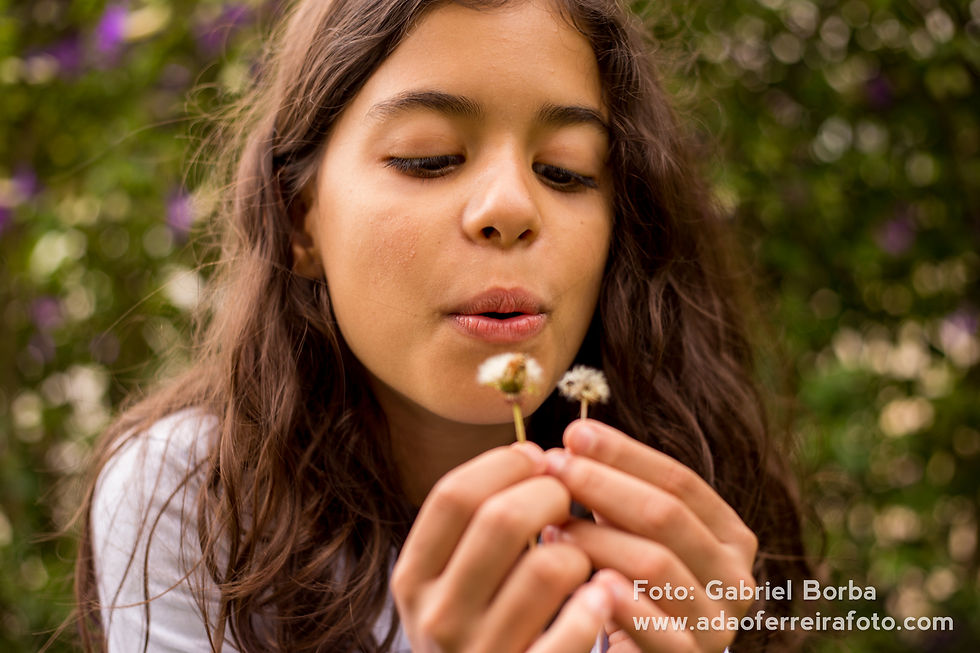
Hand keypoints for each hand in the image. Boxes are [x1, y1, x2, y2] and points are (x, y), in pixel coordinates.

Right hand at [391, 442, 616, 652]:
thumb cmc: (480, 630)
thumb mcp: (453, 582)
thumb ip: (476, 524)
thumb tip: (533, 454)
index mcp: (412, 579)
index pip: (453, 495)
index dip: (502, 464)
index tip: (537, 459)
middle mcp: (435, 617)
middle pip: (499, 519)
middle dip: (549, 493)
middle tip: (569, 500)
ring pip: (548, 566)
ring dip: (578, 549)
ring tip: (580, 558)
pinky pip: (574, 629)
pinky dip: (597, 603)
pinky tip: (601, 597)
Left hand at [541, 420, 757, 651]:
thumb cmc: (626, 583)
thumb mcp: (629, 531)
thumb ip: (613, 490)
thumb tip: (572, 439)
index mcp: (730, 535)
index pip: (679, 481)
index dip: (625, 454)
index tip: (574, 433)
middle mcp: (737, 577)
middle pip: (667, 515)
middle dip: (602, 484)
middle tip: (552, 468)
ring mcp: (718, 623)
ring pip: (655, 563)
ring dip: (596, 538)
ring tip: (549, 524)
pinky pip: (657, 628)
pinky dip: (622, 602)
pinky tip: (587, 583)